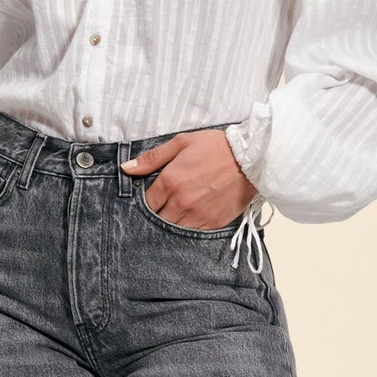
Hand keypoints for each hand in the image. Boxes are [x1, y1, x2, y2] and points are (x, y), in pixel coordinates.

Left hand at [119, 129, 255, 229]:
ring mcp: (197, 215)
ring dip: (171, 223)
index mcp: (170, 181)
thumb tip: (126, 168)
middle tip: (164, 206)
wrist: (250, 158)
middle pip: (157, 219)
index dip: (147, 201)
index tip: (153, 197)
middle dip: (158, 213)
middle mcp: (181, 202)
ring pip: (173, 229)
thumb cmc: (216, 147)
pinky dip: (188, 228)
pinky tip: (191, 217)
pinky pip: (192, 233)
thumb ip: (152, 158)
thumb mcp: (181, 143)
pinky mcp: (212, 223)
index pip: (146, 202)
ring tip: (177, 212)